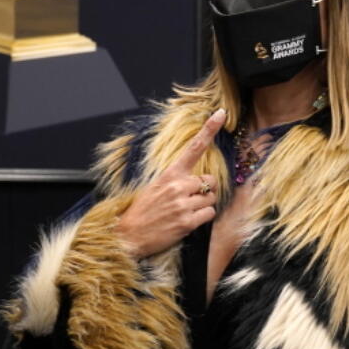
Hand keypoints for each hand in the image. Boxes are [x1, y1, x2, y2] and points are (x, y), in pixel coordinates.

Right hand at [115, 109, 225, 258]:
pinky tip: (188, 221)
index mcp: (170, 174)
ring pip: (212, 198)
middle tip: (191, 198)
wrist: (128, 234)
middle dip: (206, 189)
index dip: (209, 130)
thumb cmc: (143, 210)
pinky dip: (203, 218)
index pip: (193, 148)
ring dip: (204, 205)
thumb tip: (197, 179)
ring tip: (186, 211)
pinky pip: (209, 214)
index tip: (220, 114)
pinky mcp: (187, 222)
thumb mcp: (156, 186)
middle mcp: (178, 186)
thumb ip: (176, 179)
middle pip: (211, 180)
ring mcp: (183, 204)